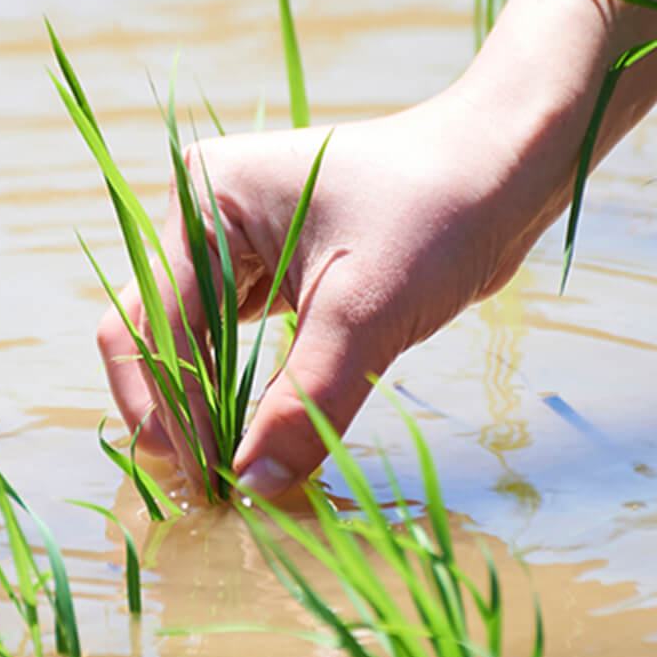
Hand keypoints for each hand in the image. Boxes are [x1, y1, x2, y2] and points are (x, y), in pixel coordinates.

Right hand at [96, 92, 550, 498]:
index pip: (161, 322)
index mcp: (207, 198)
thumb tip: (252, 486)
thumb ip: (304, 402)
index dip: (176, 405)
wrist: (502, 169)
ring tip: (218, 474)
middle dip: (169, 408)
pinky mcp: (271, 270)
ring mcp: (235, 243)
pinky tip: (248, 437)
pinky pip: (228, 338)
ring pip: (187, 339)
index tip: (207, 478)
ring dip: (198, 403)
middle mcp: (206, 216)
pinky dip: (232, 387)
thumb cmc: (433, 216)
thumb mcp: (364, 313)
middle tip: (196, 486)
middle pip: (154, 329)